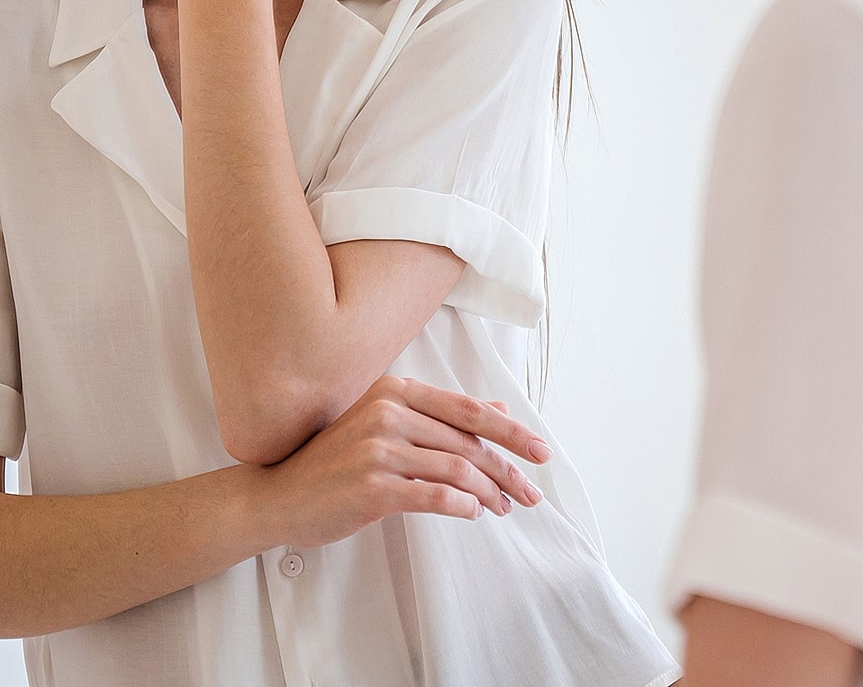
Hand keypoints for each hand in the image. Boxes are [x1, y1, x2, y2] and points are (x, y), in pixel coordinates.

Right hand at [259, 375, 551, 546]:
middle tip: (531, 492)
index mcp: (396, 391)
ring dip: (489, 492)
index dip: (511, 433)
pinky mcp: (373, 486)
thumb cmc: (337, 460)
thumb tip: (500, 413)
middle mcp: (389, 412)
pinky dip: (462, 505)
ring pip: (457, 469)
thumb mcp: (388, 425)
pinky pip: (434, 495)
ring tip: (503, 508)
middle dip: (507, 469)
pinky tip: (474, 514)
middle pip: (469, 442)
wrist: (279, 494)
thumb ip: (442, 417)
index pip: (469, 410)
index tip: (540, 452)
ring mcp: (380, 448)